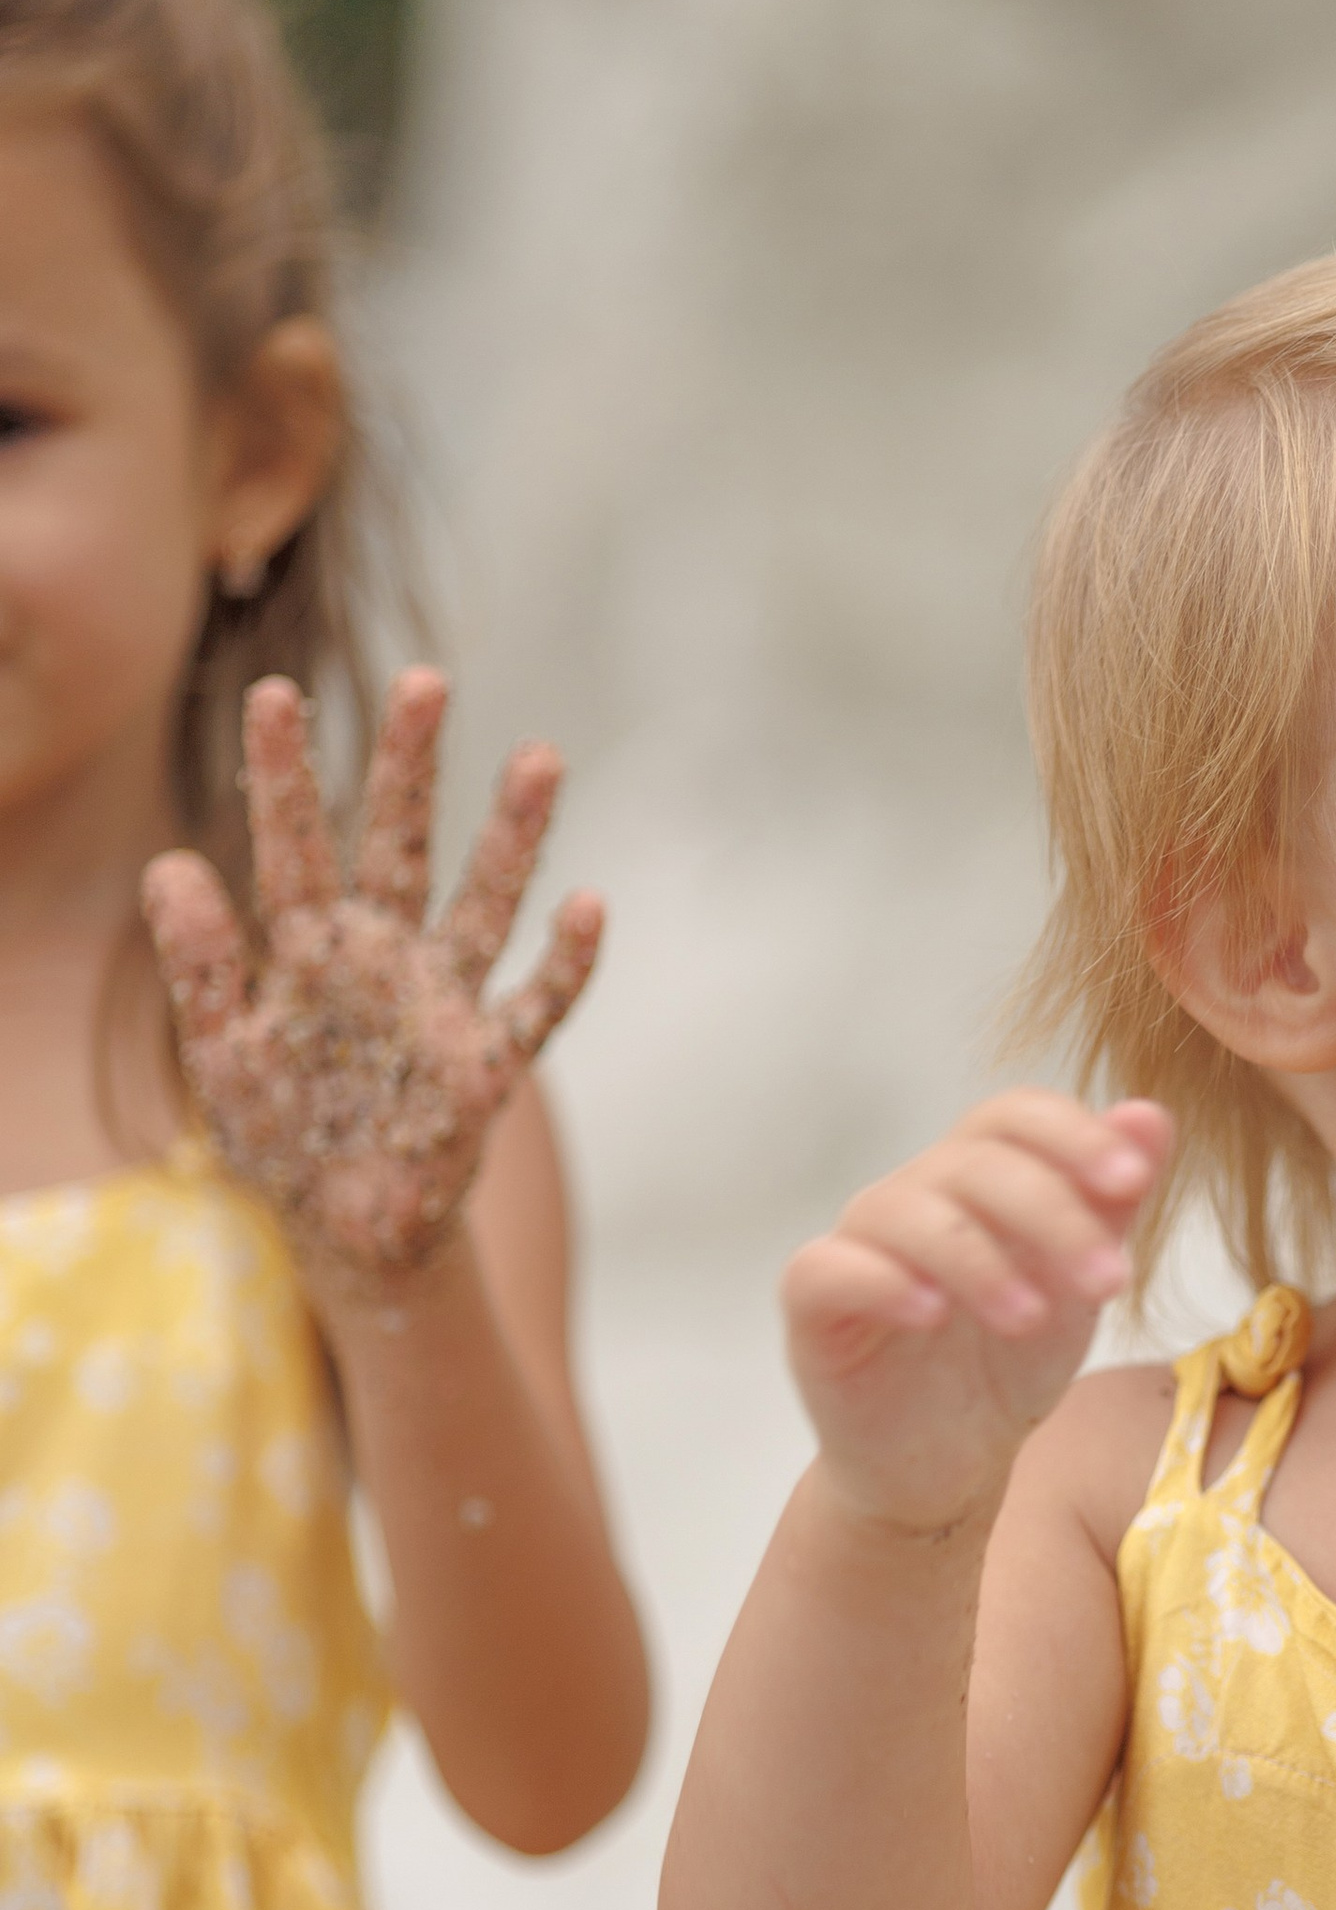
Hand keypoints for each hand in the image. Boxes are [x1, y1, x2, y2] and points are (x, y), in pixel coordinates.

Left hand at [142, 670, 598, 1312]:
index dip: (283, 774)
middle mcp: (385, 957)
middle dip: (410, 768)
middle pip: (399, 845)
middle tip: (425, 682)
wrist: (352, 1228)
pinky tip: (589, 906)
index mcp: (310, 948)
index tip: (274, 696)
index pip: (294, 845)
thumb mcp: (224, 1055)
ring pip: (484, 903)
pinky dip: (565, 962)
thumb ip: (202, 967)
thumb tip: (172, 865)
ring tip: (542, 756)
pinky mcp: (490, 1063)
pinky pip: (537, 1004)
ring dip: (513, 837)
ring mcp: (443, 1004)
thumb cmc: (283, 1135)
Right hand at [783, 1091, 1173, 1533]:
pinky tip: (933, 1312)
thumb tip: (1149, 1116)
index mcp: (979, 1176)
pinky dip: (883, 1281)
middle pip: (974, 1162)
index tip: (1132, 1181)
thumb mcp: (1079, 1286)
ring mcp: (858, 1243)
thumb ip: (1112, 1205)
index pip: (1016, 1114)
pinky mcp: (813, 1303)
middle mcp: (914, 1194)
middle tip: (1108, 1282)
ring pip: (906, 1211)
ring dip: (980, 1260)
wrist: (951, 1463)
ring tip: (1030, 1318)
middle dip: (1053, 1217)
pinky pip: (831, 1268)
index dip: (1073, 1134)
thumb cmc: (1009, 1361)